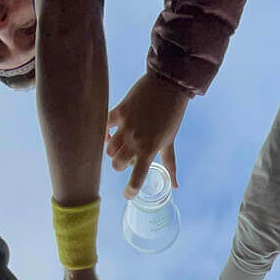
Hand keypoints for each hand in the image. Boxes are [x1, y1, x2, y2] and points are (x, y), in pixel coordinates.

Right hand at [106, 72, 188, 195]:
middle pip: (116, 165)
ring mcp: (126, 127)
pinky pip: (105, 127)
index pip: (136, 179)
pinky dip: (105, 133)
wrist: (168, 85)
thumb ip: (169, 164)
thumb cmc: (171, 116)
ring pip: (109, 149)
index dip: (130, 191)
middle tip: (128, 159)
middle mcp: (135, 141)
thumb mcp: (170, 141)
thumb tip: (175, 185)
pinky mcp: (119, 112)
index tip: (128, 194)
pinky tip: (110, 133)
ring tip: (122, 144)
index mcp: (150, 150)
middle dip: (120, 165)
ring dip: (114, 150)